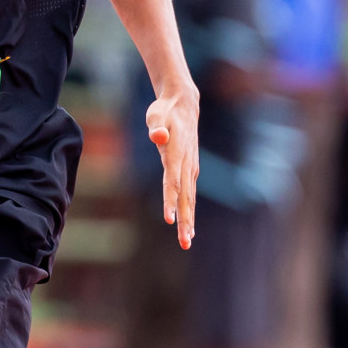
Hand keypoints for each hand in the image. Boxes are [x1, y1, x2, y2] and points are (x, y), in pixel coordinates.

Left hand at [146, 86, 199, 248]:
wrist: (185, 105)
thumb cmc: (165, 110)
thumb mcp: (157, 114)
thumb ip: (156, 125)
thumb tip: (157, 136)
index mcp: (177, 154)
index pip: (173, 181)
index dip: (171, 200)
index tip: (169, 219)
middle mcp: (187, 164)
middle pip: (185, 196)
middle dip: (184, 220)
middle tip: (184, 242)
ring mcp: (190, 168)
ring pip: (189, 198)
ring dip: (188, 220)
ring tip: (187, 241)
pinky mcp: (190, 169)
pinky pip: (189, 194)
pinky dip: (189, 210)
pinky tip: (188, 225)